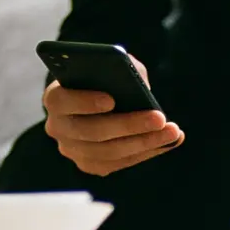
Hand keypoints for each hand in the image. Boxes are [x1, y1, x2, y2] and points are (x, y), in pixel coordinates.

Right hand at [43, 53, 184, 175]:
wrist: (96, 99)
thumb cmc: (104, 77)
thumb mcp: (111, 65)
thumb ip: (122, 68)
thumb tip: (139, 83)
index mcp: (55, 98)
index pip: (61, 101)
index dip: (84, 101)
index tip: (111, 99)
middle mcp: (58, 128)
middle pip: (91, 132)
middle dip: (129, 125)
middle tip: (160, 118)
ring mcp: (72, 150)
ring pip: (108, 152)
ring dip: (145, 142)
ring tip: (173, 132)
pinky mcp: (90, 164)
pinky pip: (119, 163)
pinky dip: (146, 152)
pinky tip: (169, 141)